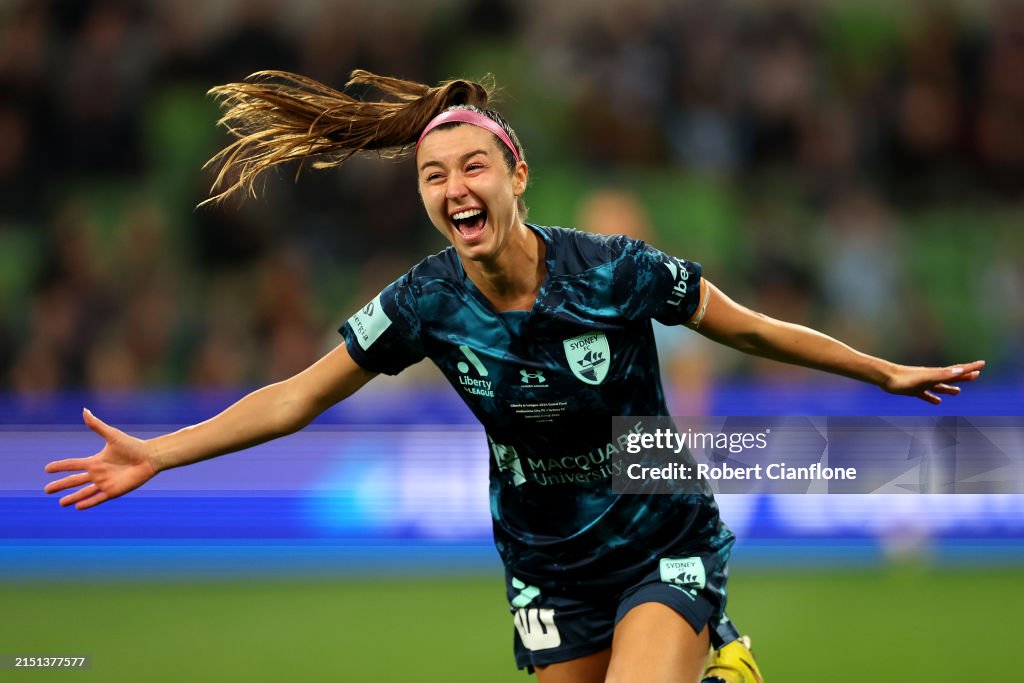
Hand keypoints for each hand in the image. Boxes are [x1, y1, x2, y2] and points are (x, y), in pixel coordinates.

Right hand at [44, 409, 158, 509]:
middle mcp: (98, 473)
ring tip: (60, 503)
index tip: (47, 468)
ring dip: (72, 497)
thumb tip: (85, 410)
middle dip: (61, 485)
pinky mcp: (114, 491)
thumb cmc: (132, 446)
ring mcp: (105, 483)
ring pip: (84, 492)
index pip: (73, 464)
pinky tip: (78, 507)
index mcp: (95, 461)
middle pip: (75, 480)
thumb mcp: (112, 435)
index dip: (60, 466)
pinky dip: (88, 502)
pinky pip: (98, 498)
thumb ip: (97, 425)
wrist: (149, 457)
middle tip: (47, 490)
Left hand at [881, 360, 985, 403]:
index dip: (970, 368)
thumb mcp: (926, 378)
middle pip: (951, 377)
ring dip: (949, 388)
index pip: (957, 370)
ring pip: (939, 386)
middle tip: (976, 375)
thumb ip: (942, 375)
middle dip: (964, 376)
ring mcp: (922, 384)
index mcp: (936, 374)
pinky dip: (933, 398)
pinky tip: (936, 402)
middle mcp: (931, 377)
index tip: (982, 364)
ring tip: (958, 392)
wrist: (884, 377)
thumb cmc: (904, 378)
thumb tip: (960, 370)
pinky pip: (926, 395)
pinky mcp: (913, 390)